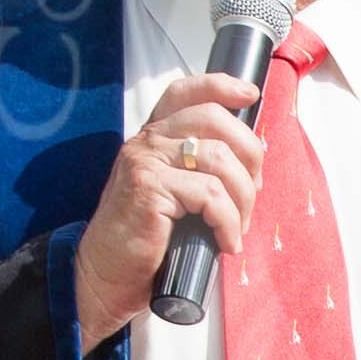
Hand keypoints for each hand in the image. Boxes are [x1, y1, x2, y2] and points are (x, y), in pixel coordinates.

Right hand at [74, 73, 264, 346]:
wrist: (106, 274)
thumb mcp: (175, 191)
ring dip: (243, 198)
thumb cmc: (149, 237)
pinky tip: (227, 242)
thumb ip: (199, 166)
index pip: (186, 91)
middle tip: (253, 192)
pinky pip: (210, 195)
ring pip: (220, 160)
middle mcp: (147, 141)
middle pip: (214, 119)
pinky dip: (229, 221)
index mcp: (154, 136)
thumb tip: (252, 158)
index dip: (221, 85)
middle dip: (250, 154)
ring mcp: (145, 162)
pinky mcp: (149, 189)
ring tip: (239, 226)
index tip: (251, 95)